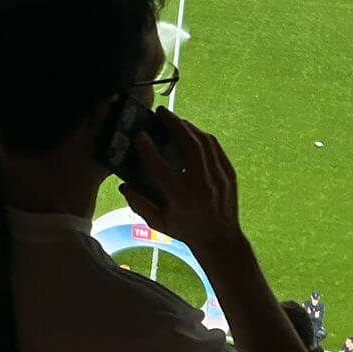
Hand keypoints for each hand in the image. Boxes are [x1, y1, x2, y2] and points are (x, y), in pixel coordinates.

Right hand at [119, 108, 243, 256]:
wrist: (221, 239)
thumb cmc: (186, 230)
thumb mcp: (158, 222)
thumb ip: (139, 204)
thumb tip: (123, 186)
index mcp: (180, 197)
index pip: (160, 167)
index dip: (148, 148)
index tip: (139, 135)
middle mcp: (201, 185)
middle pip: (188, 144)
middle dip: (173, 124)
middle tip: (161, 112)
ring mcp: (218, 178)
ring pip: (203, 142)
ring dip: (188, 126)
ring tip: (175, 119)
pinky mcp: (228, 174)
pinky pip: (215, 147)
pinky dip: (202, 136)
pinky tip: (192, 132)